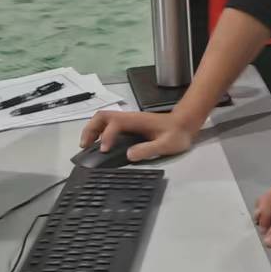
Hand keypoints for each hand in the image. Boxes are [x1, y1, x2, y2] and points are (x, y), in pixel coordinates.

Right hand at [78, 109, 196, 162]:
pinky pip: (108, 126)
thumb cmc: (177, 134)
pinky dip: (98, 133)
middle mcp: (129, 118)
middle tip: (85, 146)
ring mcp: (128, 121)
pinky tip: (99, 146)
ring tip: (87, 147)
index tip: (104, 150)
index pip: (115, 123)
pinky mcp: (129, 126)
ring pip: (103, 119)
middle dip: (91, 129)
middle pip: (103, 116)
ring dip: (92, 130)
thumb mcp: (167, 144)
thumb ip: (149, 149)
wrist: (185, 124)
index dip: (107, 136)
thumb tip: (129, 155)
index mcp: (137, 121)